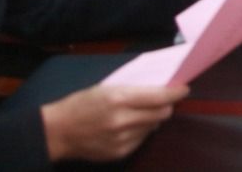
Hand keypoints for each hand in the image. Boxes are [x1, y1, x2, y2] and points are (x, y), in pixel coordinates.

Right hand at [42, 84, 188, 161]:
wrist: (57, 132)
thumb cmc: (81, 104)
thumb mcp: (106, 88)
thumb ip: (134, 91)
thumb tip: (161, 91)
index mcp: (118, 99)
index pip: (159, 97)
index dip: (176, 93)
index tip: (184, 89)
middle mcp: (122, 120)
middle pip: (162, 113)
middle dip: (166, 105)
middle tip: (163, 100)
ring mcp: (121, 139)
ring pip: (153, 127)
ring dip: (153, 119)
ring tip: (139, 113)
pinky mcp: (120, 152)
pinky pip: (142, 139)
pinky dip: (141, 131)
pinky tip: (129, 126)